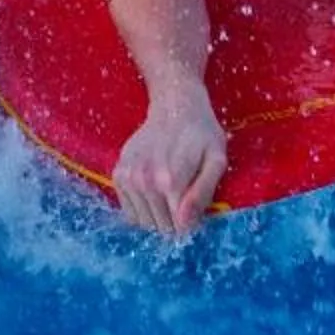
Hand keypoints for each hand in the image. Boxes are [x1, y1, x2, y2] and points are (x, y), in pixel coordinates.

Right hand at [113, 93, 226, 237]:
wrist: (174, 105)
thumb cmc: (201, 133)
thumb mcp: (217, 160)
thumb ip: (203, 193)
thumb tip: (184, 223)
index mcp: (170, 181)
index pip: (179, 229)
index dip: (192, 222)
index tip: (197, 205)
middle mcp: (144, 182)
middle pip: (161, 228)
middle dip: (176, 219)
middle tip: (185, 194)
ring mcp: (128, 178)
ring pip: (144, 223)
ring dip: (158, 214)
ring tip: (169, 190)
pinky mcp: (118, 174)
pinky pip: (129, 212)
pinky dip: (143, 207)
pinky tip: (154, 188)